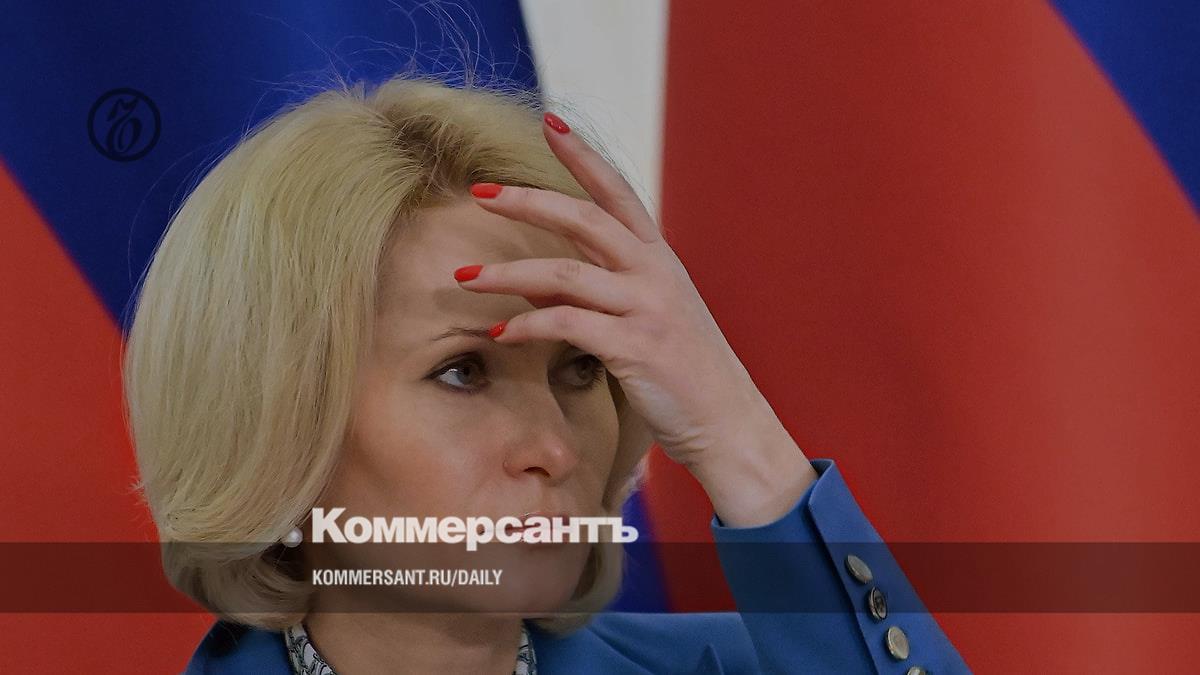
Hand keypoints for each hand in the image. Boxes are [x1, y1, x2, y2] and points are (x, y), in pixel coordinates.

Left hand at [457, 113, 816, 525]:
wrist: (729, 422)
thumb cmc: (683, 371)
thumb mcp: (645, 316)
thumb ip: (596, 289)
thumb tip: (532, 275)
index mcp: (659, 258)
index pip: (618, 192)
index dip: (584, 156)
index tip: (550, 122)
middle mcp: (655, 273)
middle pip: (585, 218)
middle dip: (529, 200)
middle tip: (479, 192)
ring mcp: (647, 308)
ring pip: (566, 272)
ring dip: (509, 272)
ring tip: (465, 277)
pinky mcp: (636, 348)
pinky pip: (568, 325)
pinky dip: (528, 324)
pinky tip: (501, 332)